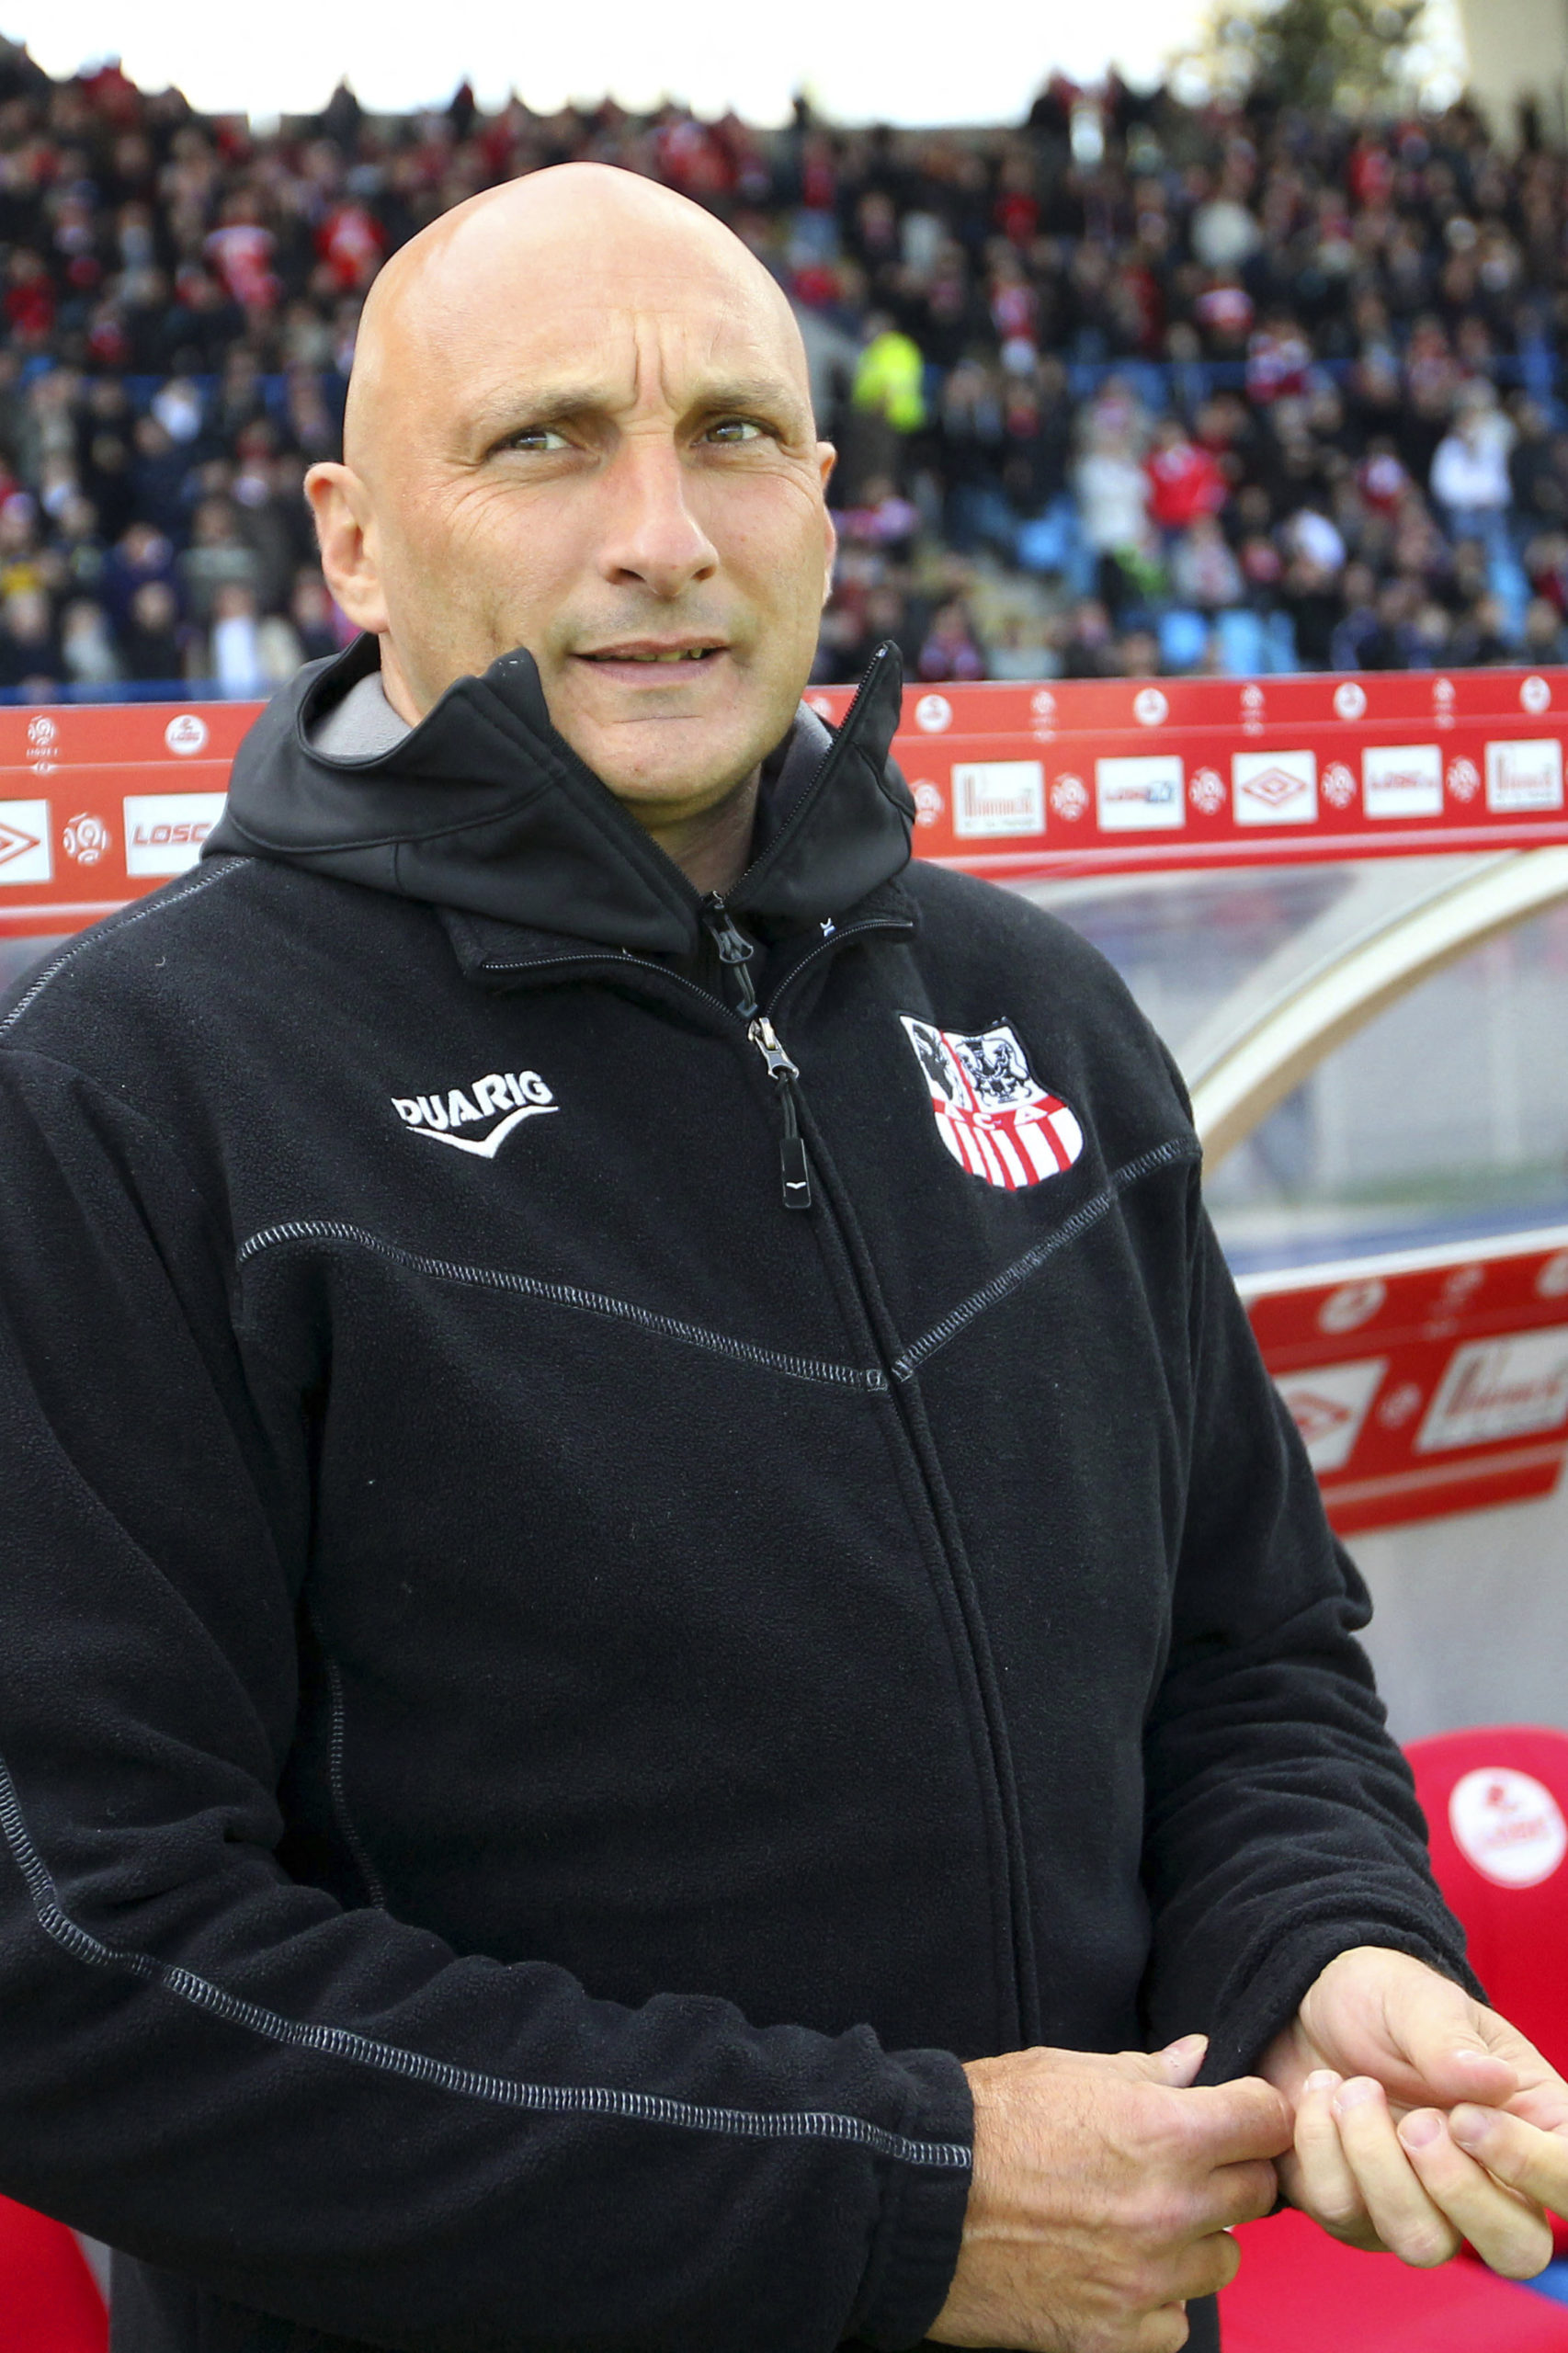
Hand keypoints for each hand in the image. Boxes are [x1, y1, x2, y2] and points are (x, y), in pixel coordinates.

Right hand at [928, 2034, 1288, 2352]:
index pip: (1267, 2122)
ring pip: (1224, 2262)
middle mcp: (1168, 2208)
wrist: (917, 2200)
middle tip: (1185, 2166)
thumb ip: (1148, 2071)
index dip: (1255, 2112)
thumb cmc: (988, 2122)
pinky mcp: (1114, 2334)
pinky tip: (1118, 2271)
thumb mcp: (1067, 2070)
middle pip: (1258, 2193)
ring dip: (1197, 2240)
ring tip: (1142, 2220)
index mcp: (1164, 2132)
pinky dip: (1156, 2301)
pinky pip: (1176, 2322)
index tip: (1239, 2116)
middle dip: (1230, 2173)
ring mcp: (1145, 2279)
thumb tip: (1199, 2059)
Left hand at [1260, 1945, 1567, 2278]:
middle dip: (1457, 2188)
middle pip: (1517, 2250)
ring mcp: (1425, 2210)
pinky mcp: (1360, 2217)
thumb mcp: (1414, 1996)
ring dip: (1375, 2160)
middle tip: (1414, 2119)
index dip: (1532, 2169)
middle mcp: (1490, 2183)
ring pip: (1423, 2243)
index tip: (1466, 2117)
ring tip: (1352, 2087)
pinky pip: (1345, 2215)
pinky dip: (1322, 2147)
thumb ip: (1448, 2038)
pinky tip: (1321, 2095)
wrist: (1302, 2007)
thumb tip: (1492, 2082)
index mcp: (1531, 2124)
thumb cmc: (1381, 2001)